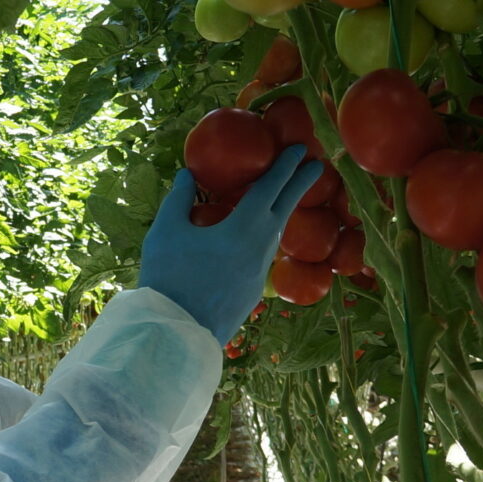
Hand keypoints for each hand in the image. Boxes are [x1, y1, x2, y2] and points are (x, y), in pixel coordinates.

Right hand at [137, 146, 324, 343]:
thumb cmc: (170, 276)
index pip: (271, 188)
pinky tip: (254, 236)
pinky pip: (264, 254)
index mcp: (244, 227)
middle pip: (286, 208)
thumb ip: (178, 199)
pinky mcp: (254, 290)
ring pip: (276, 233)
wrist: (178, 331)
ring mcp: (260, 271)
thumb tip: (187, 174)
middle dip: (301, 184)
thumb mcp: (166, 231)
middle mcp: (261, 247)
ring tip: (283, 197)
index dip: (285, 166)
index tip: (300, 150)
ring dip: (282, 211)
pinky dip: (265, 235)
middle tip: (316, 165)